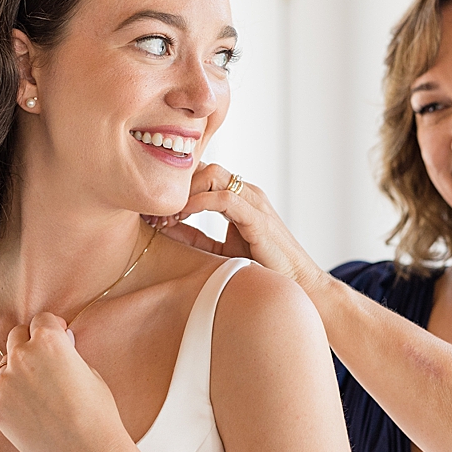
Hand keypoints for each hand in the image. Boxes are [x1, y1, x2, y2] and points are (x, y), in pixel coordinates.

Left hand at [0, 312, 129, 451]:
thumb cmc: (96, 412)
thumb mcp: (89, 371)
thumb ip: (67, 355)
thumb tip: (57, 348)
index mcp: (48, 341)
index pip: (41, 319)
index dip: (53, 328)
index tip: (58, 337)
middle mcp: (21, 357)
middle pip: (17, 336)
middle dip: (30, 344)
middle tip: (45, 364)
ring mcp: (5, 382)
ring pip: (7, 367)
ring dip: (20, 373)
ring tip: (42, 396)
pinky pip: (2, 393)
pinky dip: (13, 399)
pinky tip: (33, 414)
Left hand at [146, 164, 330, 294]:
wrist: (298, 285)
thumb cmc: (262, 268)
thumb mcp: (218, 249)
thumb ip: (193, 235)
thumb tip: (162, 226)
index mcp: (239, 197)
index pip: (203, 174)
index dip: (176, 185)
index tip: (153, 207)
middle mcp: (247, 194)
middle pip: (205, 167)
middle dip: (178, 184)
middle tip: (156, 209)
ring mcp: (254, 203)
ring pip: (213, 175)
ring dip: (184, 191)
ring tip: (167, 215)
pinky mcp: (258, 218)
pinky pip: (224, 198)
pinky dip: (198, 203)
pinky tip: (181, 216)